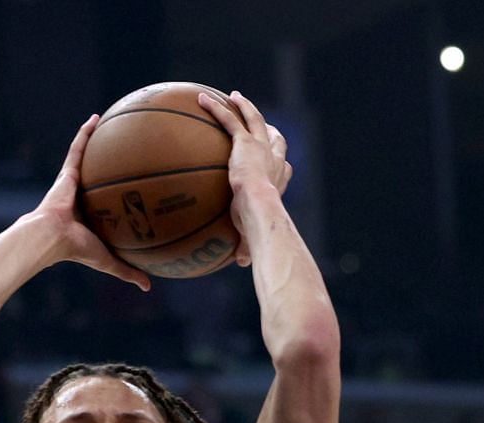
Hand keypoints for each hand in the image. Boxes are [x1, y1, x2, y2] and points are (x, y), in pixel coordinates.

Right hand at [31, 116, 151, 291]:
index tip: (134, 186)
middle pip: (100, 175)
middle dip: (111, 164)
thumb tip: (149, 287)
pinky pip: (78, 147)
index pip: (109, 202)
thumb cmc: (76, 250)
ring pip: (89, 157)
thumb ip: (128, 271)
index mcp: (92, 215)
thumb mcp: (109, 261)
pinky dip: (85, 132)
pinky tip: (97, 117)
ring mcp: (74, 182)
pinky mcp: (68, 172)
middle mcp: (83, 196)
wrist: (51, 237)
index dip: (120, 194)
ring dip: (98, 140)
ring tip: (112, 124)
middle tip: (129, 150)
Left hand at [198, 90, 291, 265]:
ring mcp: (261, 147)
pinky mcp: (245, 142)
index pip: (283, 164)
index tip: (274, 154)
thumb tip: (243, 265)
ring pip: (253, 119)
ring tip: (233, 97)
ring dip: (243, 106)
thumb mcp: (252, 236)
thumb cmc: (260, 227)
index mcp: (279, 179)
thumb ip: (247, 246)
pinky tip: (201, 99)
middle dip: (266, 125)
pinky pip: (228, 120)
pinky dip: (216, 108)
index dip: (279, 157)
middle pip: (274, 136)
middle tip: (256, 118)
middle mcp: (275, 159)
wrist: (260, 209)